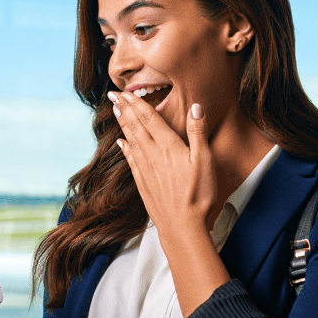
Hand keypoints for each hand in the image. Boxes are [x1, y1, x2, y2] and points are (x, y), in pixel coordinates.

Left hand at [110, 90, 218, 238]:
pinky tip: (121, 143)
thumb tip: (195, 106)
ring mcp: (145, 169)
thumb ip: (197, 132)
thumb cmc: (198, 195)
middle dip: (124, 109)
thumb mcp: (205, 161)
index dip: (135, 102)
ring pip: (130, 140)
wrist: (182, 226)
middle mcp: (152, 154)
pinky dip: (124, 147)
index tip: (124, 91)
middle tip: (113, 95)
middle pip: (135, 126)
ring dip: (122, 124)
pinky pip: (131, 159)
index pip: (149, 117)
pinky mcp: (143, 182)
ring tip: (115, 111)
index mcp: (168, 146)